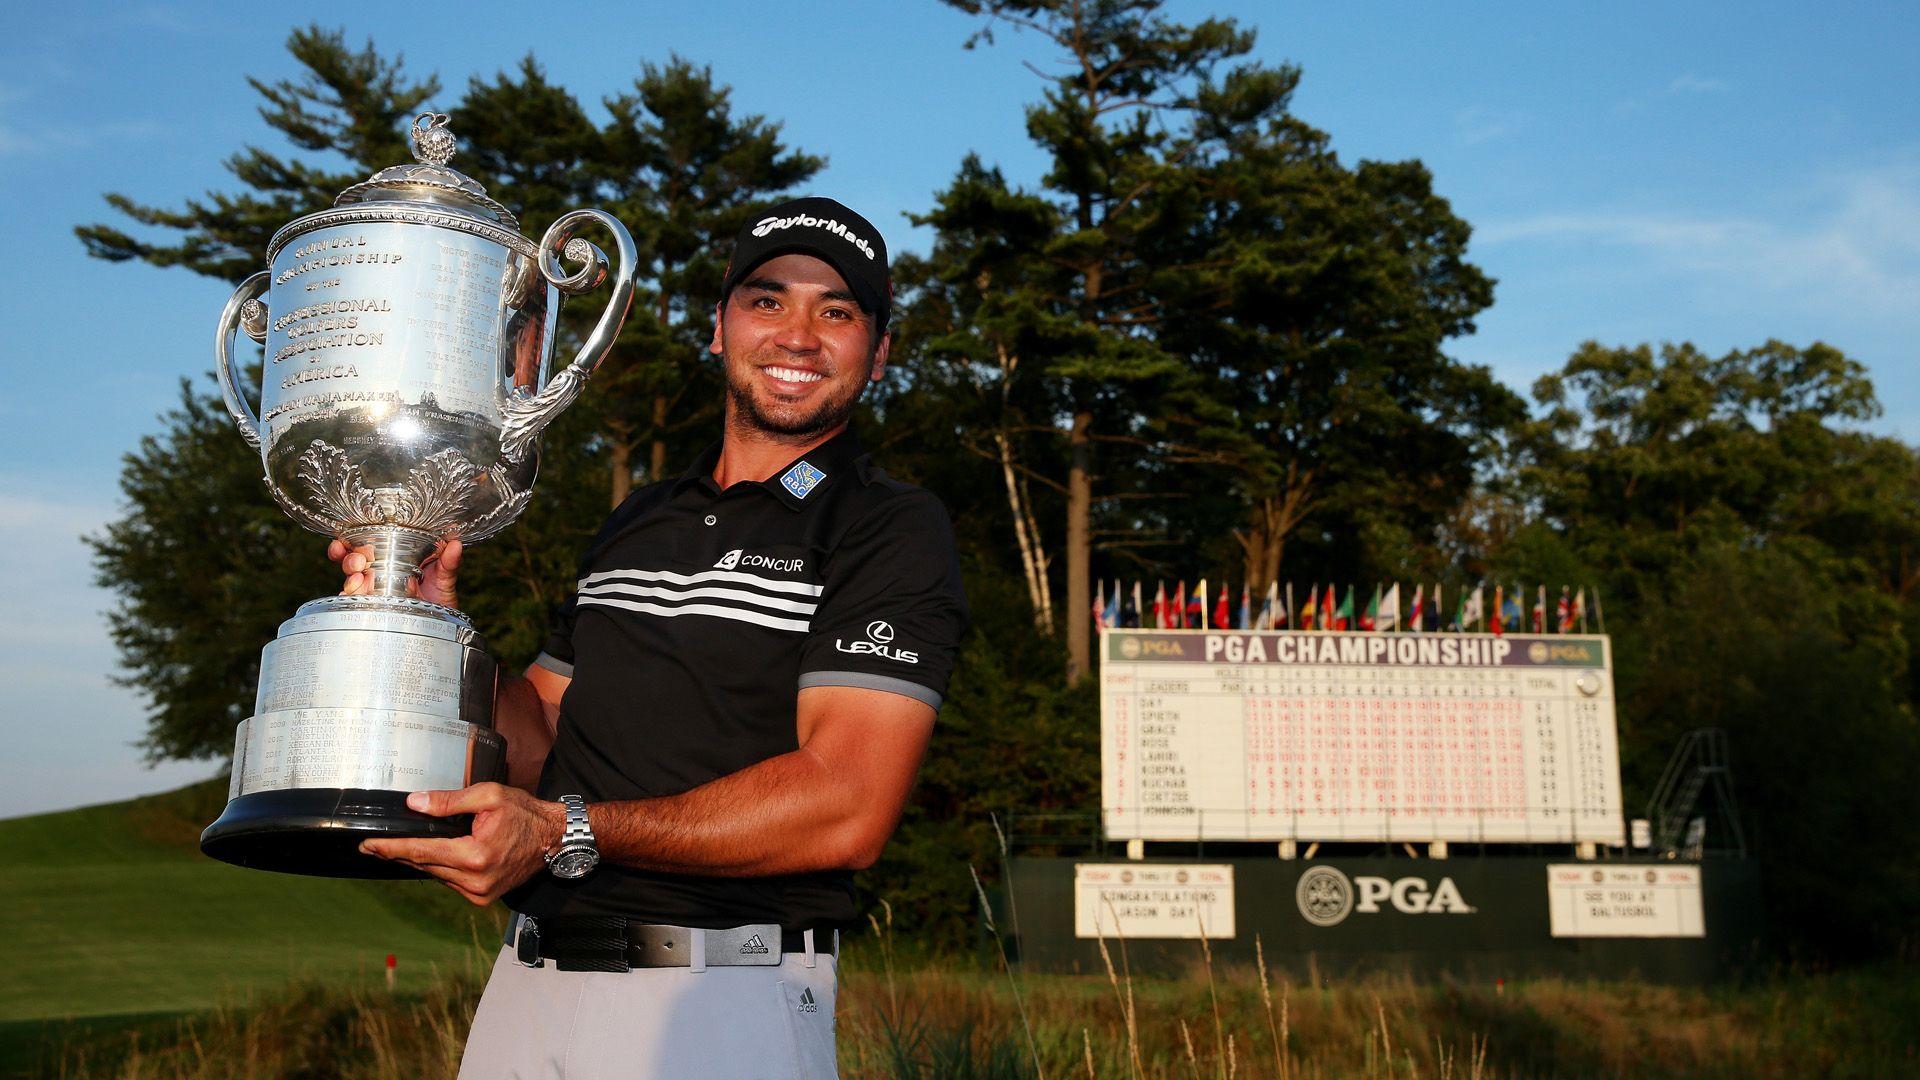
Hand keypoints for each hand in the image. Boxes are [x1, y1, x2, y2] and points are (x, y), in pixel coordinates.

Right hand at [328, 537, 461, 606]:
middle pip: (353, 561)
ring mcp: (375, 593)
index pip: (368, 545)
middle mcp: (379, 574)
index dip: (351, 540)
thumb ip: (449, 563)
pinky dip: (349, 601)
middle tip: (357, 564)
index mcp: (393, 559)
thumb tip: (456, 544)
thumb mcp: (446, 578)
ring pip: (351, 581)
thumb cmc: (441, 600)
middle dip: (349, 559)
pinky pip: (354, 605)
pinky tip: (352, 598)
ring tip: (357, 581)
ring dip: (349, 579)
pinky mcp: (373, 610)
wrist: (441, 630)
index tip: (343, 540)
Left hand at [359, 783, 565, 905]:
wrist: (555, 839)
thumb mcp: (489, 796)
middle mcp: (474, 881)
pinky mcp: (482, 898)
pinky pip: (450, 881)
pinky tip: (434, 855)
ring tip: (400, 846)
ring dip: (420, 860)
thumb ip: (449, 801)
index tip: (367, 845)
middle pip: (424, 865)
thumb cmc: (525, 814)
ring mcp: (479, 894)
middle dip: (399, 853)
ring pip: (436, 875)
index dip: (391, 847)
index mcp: (475, 856)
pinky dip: (440, 868)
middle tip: (372, 845)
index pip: (422, 851)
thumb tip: (414, 804)